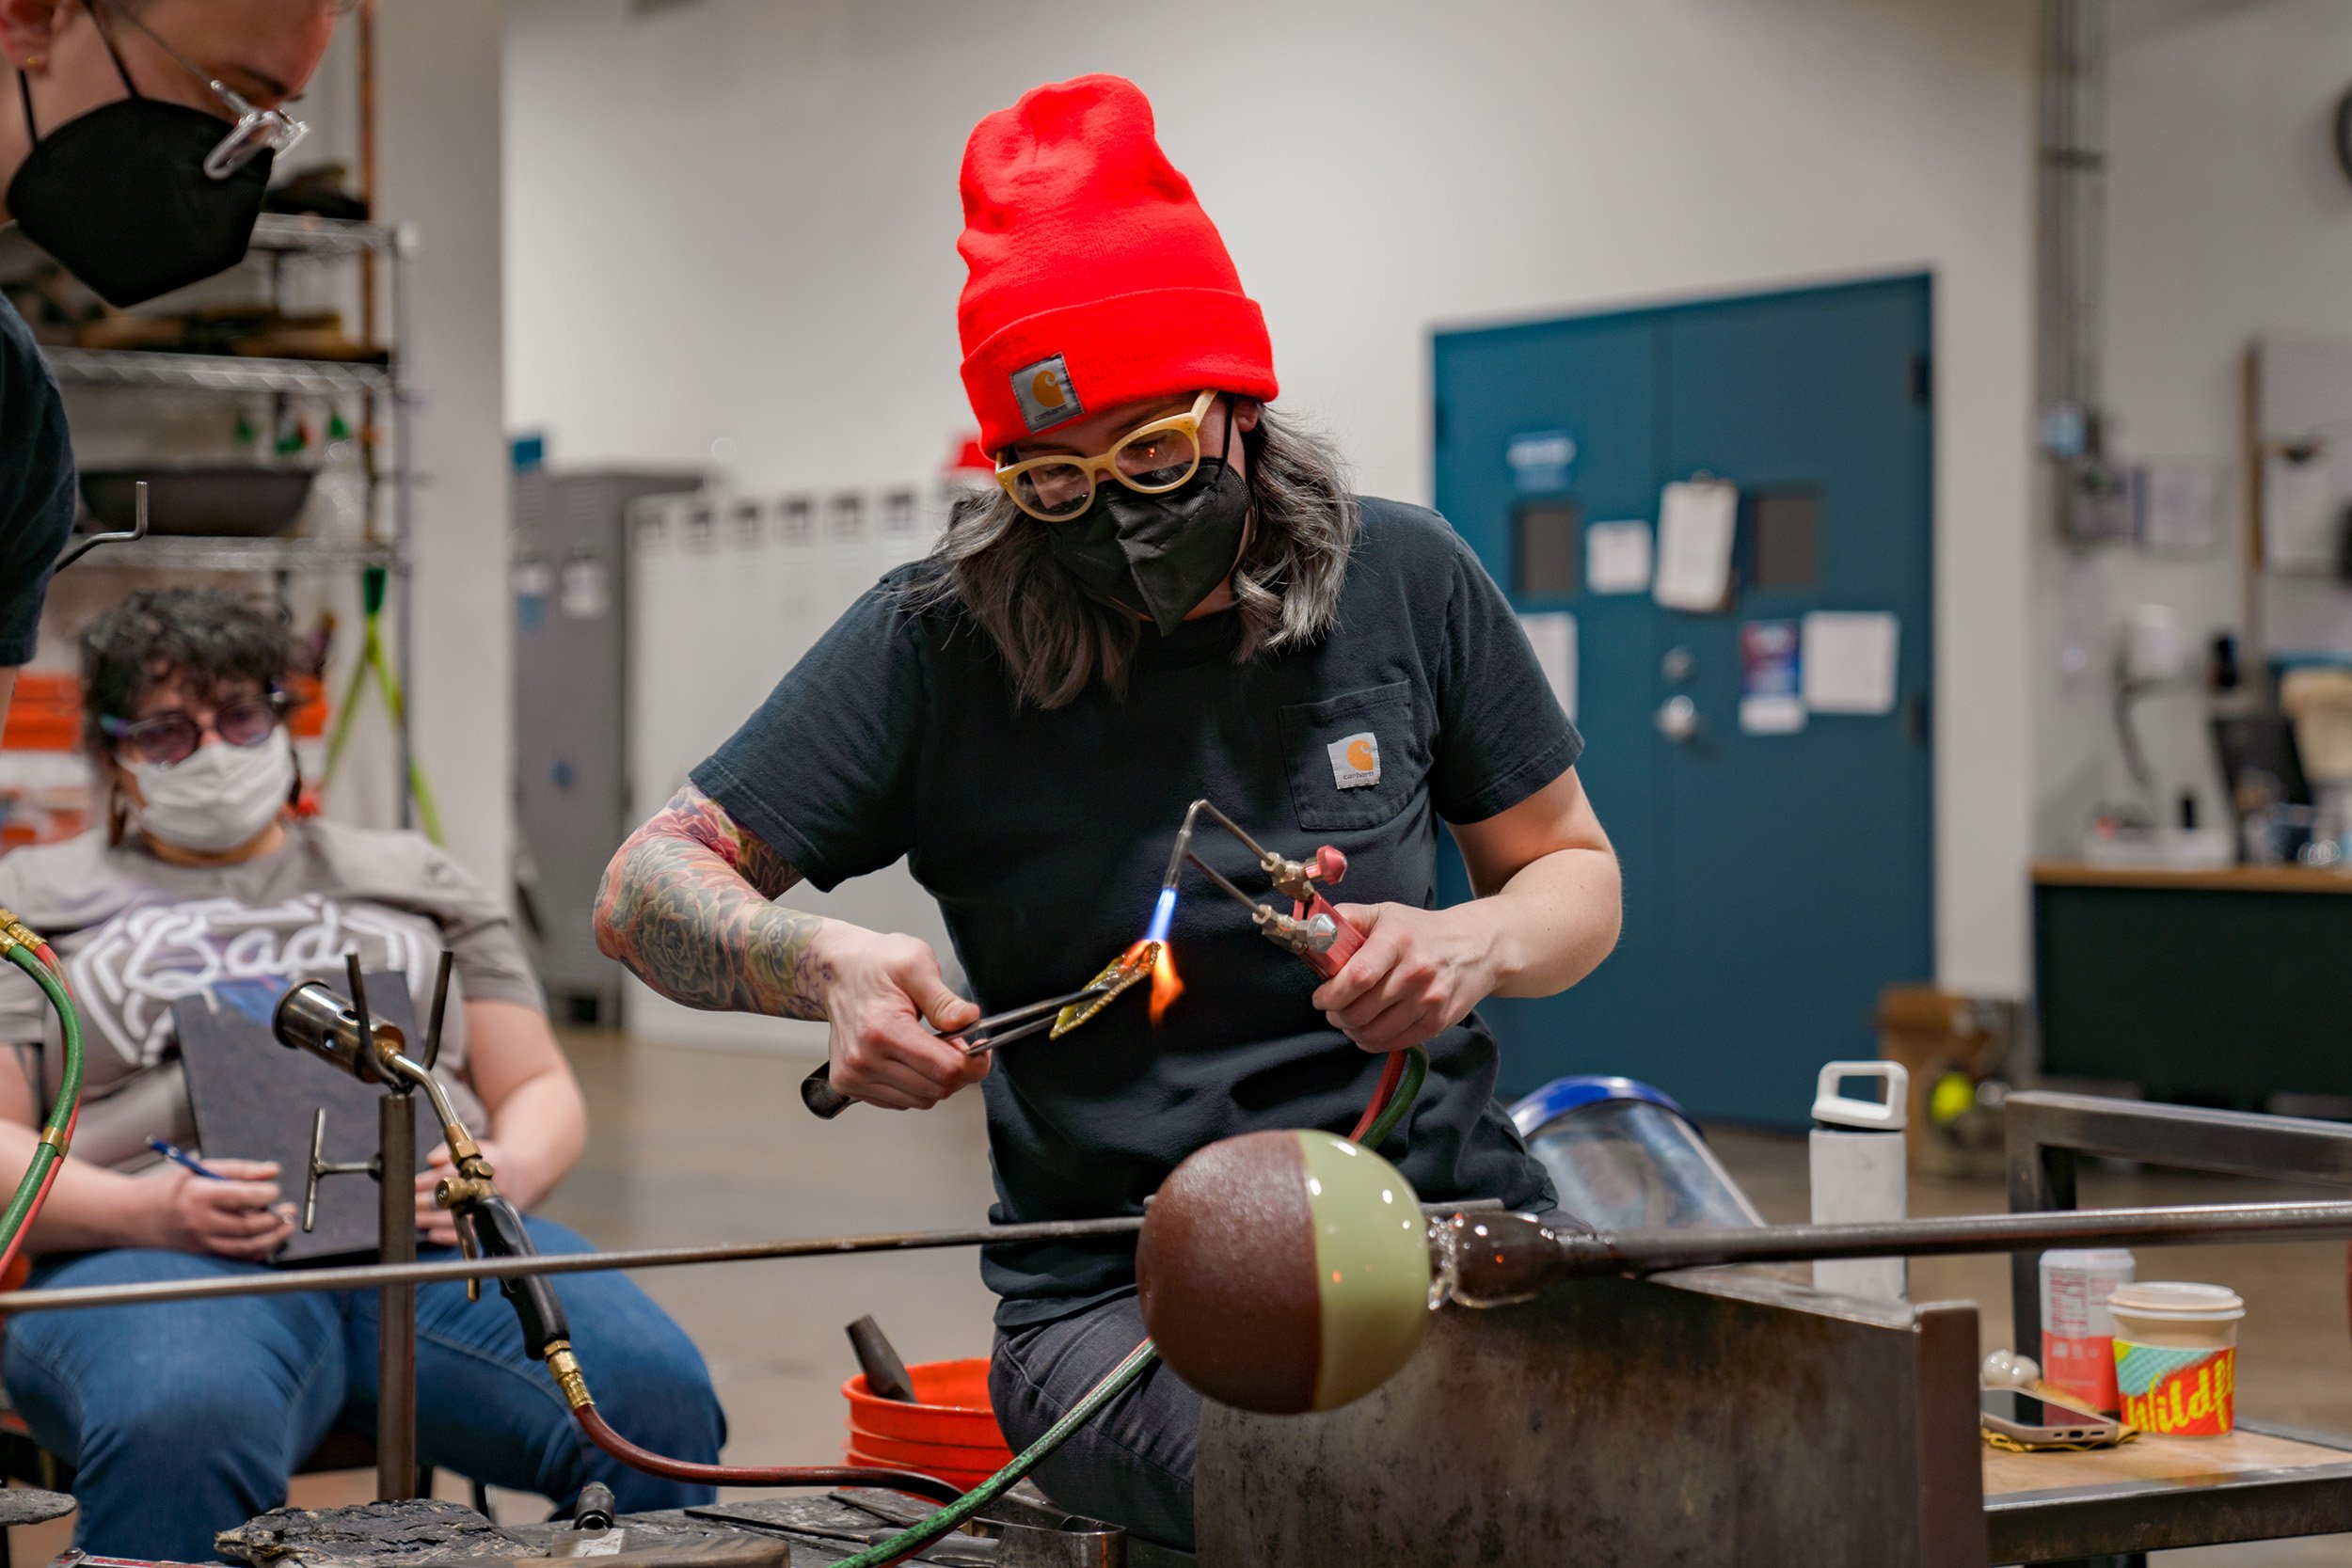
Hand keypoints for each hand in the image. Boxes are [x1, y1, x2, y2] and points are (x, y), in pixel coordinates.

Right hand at [145, 1158, 296, 1259]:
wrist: (133, 1216)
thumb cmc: (168, 1190)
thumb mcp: (200, 1169)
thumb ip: (240, 1170)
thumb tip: (272, 1171)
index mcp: (199, 1196)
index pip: (243, 1197)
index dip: (267, 1193)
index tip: (275, 1189)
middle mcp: (200, 1223)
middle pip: (248, 1226)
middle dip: (276, 1218)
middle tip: (289, 1210)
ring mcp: (201, 1243)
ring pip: (246, 1247)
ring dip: (273, 1238)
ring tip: (287, 1226)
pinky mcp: (202, 1254)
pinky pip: (236, 1258)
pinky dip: (257, 1252)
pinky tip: (268, 1241)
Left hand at [415, 1140, 527, 1245]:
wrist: (524, 1177)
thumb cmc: (493, 1162)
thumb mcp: (477, 1147)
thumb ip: (450, 1151)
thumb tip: (431, 1160)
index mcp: (487, 1165)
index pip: (450, 1174)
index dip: (427, 1181)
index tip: (412, 1184)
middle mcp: (492, 1187)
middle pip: (451, 1197)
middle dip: (425, 1201)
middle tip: (409, 1203)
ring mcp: (491, 1207)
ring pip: (456, 1217)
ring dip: (430, 1219)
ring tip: (415, 1218)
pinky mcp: (491, 1223)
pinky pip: (468, 1236)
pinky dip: (448, 1236)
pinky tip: (433, 1234)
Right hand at [815, 926, 984, 1110]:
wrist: (838, 973)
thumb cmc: (876, 964)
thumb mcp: (916, 964)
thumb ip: (944, 1000)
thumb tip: (969, 1020)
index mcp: (882, 1030)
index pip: (945, 1069)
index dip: (974, 1064)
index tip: (982, 1050)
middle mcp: (863, 1059)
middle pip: (936, 1089)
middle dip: (958, 1071)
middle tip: (958, 1044)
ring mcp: (853, 1076)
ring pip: (920, 1100)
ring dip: (936, 1080)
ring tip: (931, 1047)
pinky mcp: (848, 1084)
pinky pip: (899, 1101)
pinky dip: (915, 1085)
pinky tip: (910, 1058)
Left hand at [1311, 903, 1500, 1053]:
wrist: (1476, 948)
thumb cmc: (1420, 931)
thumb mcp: (1385, 913)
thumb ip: (1347, 919)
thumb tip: (1313, 929)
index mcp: (1398, 941)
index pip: (1357, 977)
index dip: (1331, 994)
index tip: (1321, 996)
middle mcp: (1416, 972)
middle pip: (1361, 1011)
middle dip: (1336, 1015)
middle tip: (1332, 1009)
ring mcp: (1429, 1000)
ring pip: (1374, 1032)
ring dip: (1351, 1030)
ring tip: (1348, 1019)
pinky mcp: (1438, 1022)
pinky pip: (1394, 1043)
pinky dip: (1372, 1042)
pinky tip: (1366, 1031)